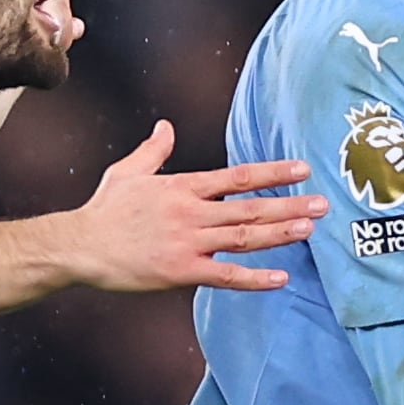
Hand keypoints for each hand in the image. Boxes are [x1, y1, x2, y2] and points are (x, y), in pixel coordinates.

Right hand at [53, 122, 324, 292]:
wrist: (79, 246)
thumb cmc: (104, 210)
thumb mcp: (128, 172)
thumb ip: (154, 150)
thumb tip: (166, 126)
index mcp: (183, 187)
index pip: (237, 177)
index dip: (271, 173)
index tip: (301, 169)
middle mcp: (191, 212)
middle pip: (250, 207)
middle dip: (289, 204)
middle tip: (323, 204)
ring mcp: (188, 242)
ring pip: (244, 237)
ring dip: (280, 233)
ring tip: (310, 229)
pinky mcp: (180, 271)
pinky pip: (225, 276)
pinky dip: (254, 278)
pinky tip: (281, 279)